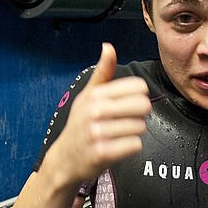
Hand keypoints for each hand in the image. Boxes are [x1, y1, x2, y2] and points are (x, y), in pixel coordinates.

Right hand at [48, 43, 150, 184]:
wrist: (64, 159)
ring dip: (134, 133)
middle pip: (143, 105)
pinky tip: (118, 146)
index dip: (139, 96)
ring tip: (119, 135)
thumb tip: (108, 47)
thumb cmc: (80, 125)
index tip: (128, 103)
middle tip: (126, 120)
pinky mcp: (102, 153)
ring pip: (140, 127)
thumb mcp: (88, 96)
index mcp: (95, 94)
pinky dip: (131, 147)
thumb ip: (103, 72)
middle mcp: (95, 111)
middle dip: (140, 115)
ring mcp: (98, 132)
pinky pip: (135, 145)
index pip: (138, 86)